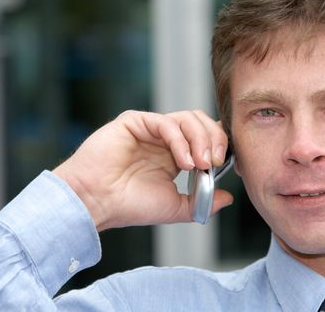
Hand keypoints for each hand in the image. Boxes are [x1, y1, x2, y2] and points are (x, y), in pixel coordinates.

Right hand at [52, 110, 232, 230]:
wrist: (97, 203)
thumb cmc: (129, 205)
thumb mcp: (175, 207)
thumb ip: (202, 202)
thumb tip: (228, 197)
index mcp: (175, 154)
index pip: (206, 136)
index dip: (219, 144)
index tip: (225, 163)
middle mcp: (164, 139)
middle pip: (201, 122)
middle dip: (214, 139)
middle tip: (215, 162)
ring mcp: (150, 129)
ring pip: (187, 118)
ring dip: (200, 140)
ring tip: (200, 165)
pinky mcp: (135, 121)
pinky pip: (166, 123)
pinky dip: (180, 141)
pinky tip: (184, 162)